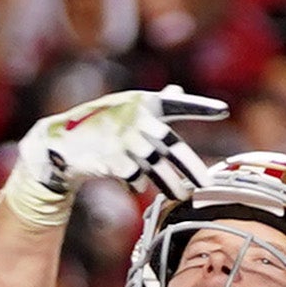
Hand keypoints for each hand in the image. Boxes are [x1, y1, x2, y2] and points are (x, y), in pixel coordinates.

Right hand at [15, 86, 227, 205]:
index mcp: (143, 103)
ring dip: (170, 184)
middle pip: (171, 145)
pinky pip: (134, 177)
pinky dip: (138, 184)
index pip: (178, 104)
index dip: (200, 108)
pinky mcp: (111, 160)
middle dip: (190, 166)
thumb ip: (154, 104)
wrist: (62, 143)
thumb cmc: (101, 123)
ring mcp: (123, 140)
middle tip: (206, 183)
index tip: (223, 111)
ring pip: (156, 167)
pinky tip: (137, 187)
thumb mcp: (126, 108)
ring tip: (182, 196)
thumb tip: (176, 90)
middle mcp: (136, 120)